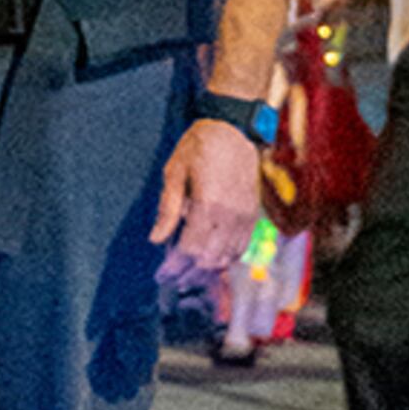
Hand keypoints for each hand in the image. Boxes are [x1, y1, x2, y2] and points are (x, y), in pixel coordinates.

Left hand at [154, 112, 268, 279]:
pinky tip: (211, 261)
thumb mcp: (174, 172)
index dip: (175, 266)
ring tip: (188, 275)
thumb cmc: (199, 147)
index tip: (162, 275)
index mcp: (208, 204)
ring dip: (207, 270)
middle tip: (172, 279)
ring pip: (227, 257)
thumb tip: (156, 238)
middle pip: (209, 259)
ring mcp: (245, 217)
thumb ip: (168, 208)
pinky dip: (225, 259)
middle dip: (189, 274)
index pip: (191, 249)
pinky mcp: (252, 215)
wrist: (233, 130)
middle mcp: (230, 215)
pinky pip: (241, 247)